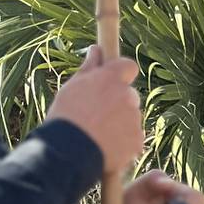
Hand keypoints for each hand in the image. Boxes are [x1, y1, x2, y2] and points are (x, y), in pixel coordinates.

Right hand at [46, 45, 143, 174]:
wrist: (69, 152)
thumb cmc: (66, 117)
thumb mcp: (72, 87)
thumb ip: (89, 68)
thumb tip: (96, 50)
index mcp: (112, 78)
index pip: (128, 66)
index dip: (120, 74)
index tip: (110, 82)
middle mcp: (128, 95)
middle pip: (129, 95)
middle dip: (117, 103)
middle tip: (96, 116)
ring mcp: (134, 119)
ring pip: (130, 119)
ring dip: (119, 125)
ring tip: (96, 136)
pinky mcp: (137, 141)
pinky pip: (132, 139)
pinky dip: (122, 144)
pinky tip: (104, 149)